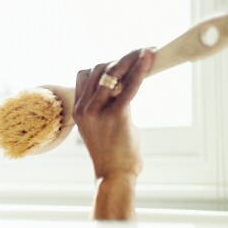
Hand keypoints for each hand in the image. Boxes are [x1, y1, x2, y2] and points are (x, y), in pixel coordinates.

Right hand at [73, 48, 153, 179]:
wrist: (114, 176)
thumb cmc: (111, 153)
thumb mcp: (99, 127)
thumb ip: (105, 106)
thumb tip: (122, 88)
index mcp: (78, 110)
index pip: (86, 74)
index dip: (105, 65)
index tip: (123, 61)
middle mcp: (84, 108)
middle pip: (99, 70)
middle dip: (121, 59)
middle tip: (141, 53)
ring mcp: (98, 112)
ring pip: (113, 73)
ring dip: (131, 59)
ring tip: (148, 52)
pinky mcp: (116, 116)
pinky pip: (129, 86)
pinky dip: (140, 69)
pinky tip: (149, 58)